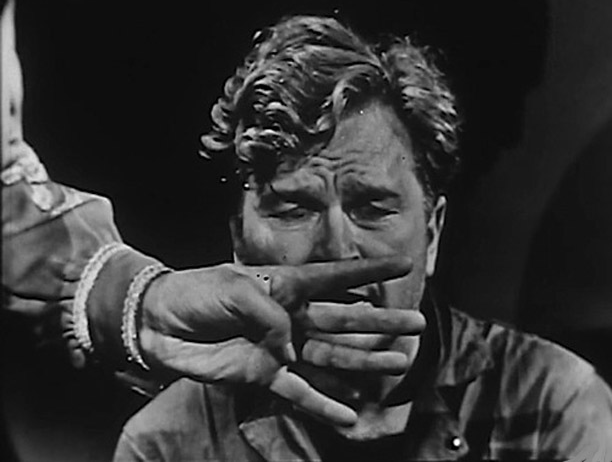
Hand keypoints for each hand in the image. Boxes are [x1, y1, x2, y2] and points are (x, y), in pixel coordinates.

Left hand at [138, 256, 419, 425]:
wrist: (160, 323)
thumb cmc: (198, 293)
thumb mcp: (236, 290)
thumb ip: (271, 315)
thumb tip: (291, 348)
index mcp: (287, 285)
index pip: (336, 276)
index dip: (369, 272)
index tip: (402, 264)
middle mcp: (292, 315)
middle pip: (345, 320)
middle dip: (380, 323)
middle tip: (416, 324)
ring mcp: (282, 347)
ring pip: (332, 356)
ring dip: (365, 362)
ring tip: (398, 364)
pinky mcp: (265, 374)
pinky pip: (300, 391)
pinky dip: (324, 403)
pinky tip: (351, 413)